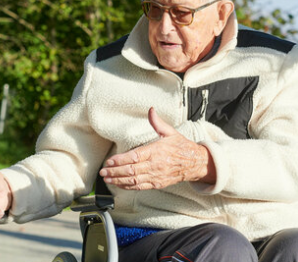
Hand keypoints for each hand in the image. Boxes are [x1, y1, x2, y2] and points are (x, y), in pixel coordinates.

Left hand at [100, 107, 215, 189]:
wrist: (195, 163)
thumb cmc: (181, 147)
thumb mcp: (170, 132)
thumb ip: (157, 122)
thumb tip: (151, 110)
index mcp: (157, 151)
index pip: (135, 157)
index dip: (120, 160)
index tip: (109, 161)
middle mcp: (155, 165)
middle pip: (131, 170)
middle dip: (115, 171)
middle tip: (103, 171)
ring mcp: (156, 176)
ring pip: (134, 180)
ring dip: (118, 180)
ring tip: (107, 178)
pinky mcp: (157, 184)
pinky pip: (140, 186)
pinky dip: (128, 186)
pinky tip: (119, 184)